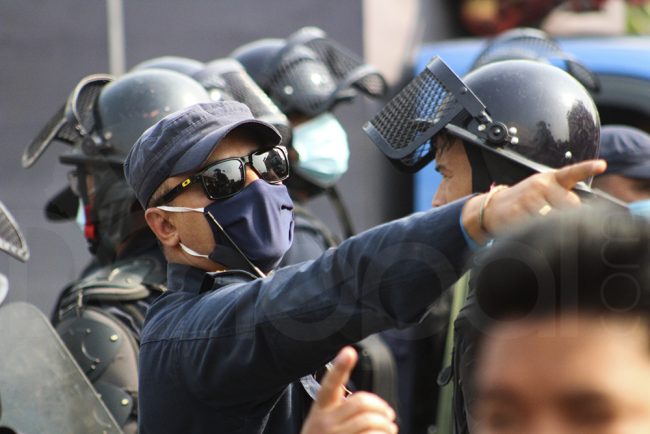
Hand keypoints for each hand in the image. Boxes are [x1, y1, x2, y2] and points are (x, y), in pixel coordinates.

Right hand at [300, 346, 397, 433]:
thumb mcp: (322, 421)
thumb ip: (340, 408)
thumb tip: (371, 403)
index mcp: (321, 409)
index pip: (330, 384)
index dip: (340, 366)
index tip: (349, 351)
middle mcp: (326, 423)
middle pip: (362, 403)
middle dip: (382, 407)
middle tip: (388, 414)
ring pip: (371, 422)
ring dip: (387, 426)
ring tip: (389, 429)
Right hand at [462, 160, 606, 242]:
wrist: (492, 208)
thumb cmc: (522, 201)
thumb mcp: (542, 190)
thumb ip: (562, 195)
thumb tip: (581, 211)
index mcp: (550, 179)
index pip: (572, 173)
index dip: (587, 168)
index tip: (601, 165)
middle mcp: (540, 185)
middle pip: (571, 204)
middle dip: (567, 213)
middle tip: (549, 214)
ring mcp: (530, 198)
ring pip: (555, 217)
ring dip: (550, 224)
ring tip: (536, 220)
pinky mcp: (519, 211)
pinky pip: (538, 225)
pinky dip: (536, 229)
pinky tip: (526, 224)